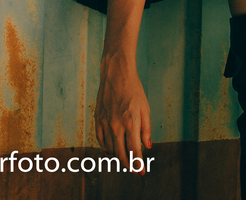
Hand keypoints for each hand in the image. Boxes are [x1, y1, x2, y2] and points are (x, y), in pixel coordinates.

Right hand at [95, 50, 151, 170]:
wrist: (115, 74)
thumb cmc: (133, 90)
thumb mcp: (145, 108)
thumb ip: (146, 129)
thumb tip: (147, 146)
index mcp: (130, 122)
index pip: (134, 150)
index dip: (138, 164)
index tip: (142, 172)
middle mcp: (116, 125)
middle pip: (121, 153)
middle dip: (128, 165)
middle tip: (134, 170)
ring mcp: (105, 122)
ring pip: (110, 148)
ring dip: (118, 157)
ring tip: (126, 160)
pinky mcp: (98, 118)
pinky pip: (100, 139)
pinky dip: (106, 148)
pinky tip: (111, 151)